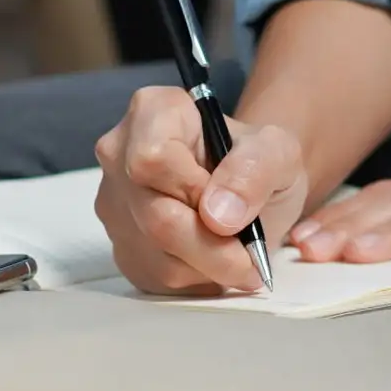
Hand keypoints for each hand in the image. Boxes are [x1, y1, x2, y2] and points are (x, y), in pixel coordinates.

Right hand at [94, 87, 308, 294]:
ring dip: (206, 266)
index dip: (194, 192)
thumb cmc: (255, 164)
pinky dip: (192, 278)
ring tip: (234, 252)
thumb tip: (219, 215)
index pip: (152, 160)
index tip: (229, 206)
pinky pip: (153, 275)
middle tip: (250, 257)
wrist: (247, 192)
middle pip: (154, 215)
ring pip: (155, 253)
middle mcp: (119, 155)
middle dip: (211, 246)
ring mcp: (113, 204)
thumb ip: (255, 171)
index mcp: (152, 113)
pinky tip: (210, 259)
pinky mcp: (119, 247)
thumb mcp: (277, 153)